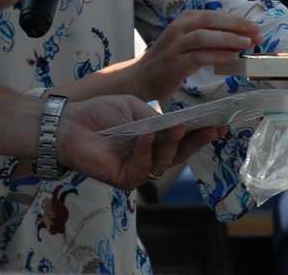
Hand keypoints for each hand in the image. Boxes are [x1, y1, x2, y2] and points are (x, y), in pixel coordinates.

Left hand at [57, 95, 224, 191]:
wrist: (68, 123)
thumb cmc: (98, 112)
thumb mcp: (134, 108)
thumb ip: (156, 118)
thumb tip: (177, 124)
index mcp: (152, 141)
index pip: (181, 140)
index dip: (200, 133)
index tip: (219, 123)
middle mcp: (147, 158)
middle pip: (178, 154)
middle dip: (197, 142)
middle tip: (212, 128)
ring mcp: (136, 170)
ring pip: (163, 162)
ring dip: (172, 144)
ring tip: (179, 126)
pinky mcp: (123, 179)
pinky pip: (141, 167)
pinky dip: (146, 150)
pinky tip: (147, 135)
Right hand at [130, 10, 263, 101]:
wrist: (143, 77)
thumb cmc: (172, 58)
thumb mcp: (191, 43)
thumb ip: (213, 39)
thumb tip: (243, 39)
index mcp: (185, 19)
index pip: (215, 15)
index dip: (238, 20)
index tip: (257, 28)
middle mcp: (179, 28)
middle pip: (210, 20)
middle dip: (236, 25)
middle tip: (257, 33)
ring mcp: (175, 45)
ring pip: (204, 36)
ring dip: (227, 39)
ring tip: (247, 43)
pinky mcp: (174, 63)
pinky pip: (198, 57)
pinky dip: (217, 56)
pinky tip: (232, 59)